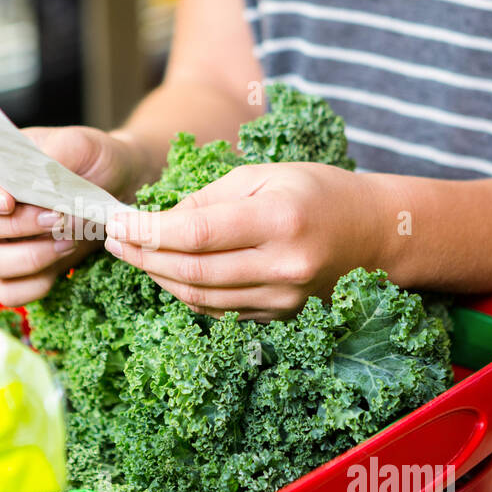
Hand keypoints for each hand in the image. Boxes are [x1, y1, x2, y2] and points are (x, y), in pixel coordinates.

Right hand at [0, 125, 148, 305]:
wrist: (122, 187)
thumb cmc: (93, 159)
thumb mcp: (79, 144)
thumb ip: (53, 159)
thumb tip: (35, 183)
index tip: (8, 201)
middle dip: (17, 226)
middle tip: (58, 216)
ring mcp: (0, 244)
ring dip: (27, 257)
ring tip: (67, 239)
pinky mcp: (23, 272)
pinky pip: (10, 293)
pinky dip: (35, 284)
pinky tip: (64, 261)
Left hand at [103, 163, 381, 319]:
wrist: (377, 235)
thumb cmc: (320, 192)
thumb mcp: (265, 175)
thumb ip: (210, 198)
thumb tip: (159, 220)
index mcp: (278, 220)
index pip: (195, 234)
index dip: (148, 232)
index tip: (118, 223)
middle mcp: (282, 266)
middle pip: (191, 271)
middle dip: (143, 257)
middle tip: (114, 241)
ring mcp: (283, 298)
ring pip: (199, 297)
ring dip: (158, 277)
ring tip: (134, 255)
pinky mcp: (280, 316)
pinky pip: (219, 310)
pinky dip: (186, 292)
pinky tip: (168, 272)